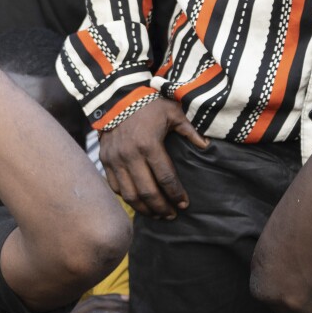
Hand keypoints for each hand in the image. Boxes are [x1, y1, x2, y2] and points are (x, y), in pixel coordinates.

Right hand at [66, 294, 129, 312]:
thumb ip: (94, 311)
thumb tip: (114, 312)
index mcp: (83, 304)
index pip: (102, 298)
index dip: (116, 297)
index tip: (130, 298)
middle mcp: (80, 308)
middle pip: (101, 302)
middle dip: (118, 302)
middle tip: (134, 306)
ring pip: (99, 310)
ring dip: (115, 308)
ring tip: (129, 310)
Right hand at [100, 98, 208, 218]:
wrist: (116, 97)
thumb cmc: (149, 104)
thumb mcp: (173, 112)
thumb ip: (191, 131)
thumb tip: (207, 146)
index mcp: (149, 145)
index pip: (165, 178)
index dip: (176, 194)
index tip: (184, 204)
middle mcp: (130, 155)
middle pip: (147, 192)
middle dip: (161, 208)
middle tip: (172, 216)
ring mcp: (115, 159)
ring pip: (129, 194)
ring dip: (144, 208)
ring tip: (156, 215)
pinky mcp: (105, 160)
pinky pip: (115, 186)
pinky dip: (126, 197)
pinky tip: (138, 202)